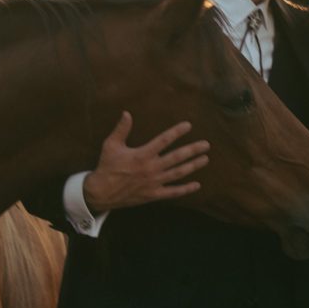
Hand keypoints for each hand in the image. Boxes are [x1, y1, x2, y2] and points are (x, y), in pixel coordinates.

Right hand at [83, 112, 209, 212]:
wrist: (102, 192)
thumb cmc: (107, 166)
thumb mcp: (111, 145)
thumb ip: (121, 129)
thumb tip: (127, 113)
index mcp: (142, 154)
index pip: (164, 140)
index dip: (177, 132)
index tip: (189, 125)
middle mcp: (151, 168)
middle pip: (177, 157)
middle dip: (193, 150)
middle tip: (206, 145)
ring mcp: (154, 182)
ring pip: (178, 173)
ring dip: (193, 166)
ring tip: (205, 159)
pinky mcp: (153, 194)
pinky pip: (172, 192)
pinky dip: (185, 189)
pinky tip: (196, 185)